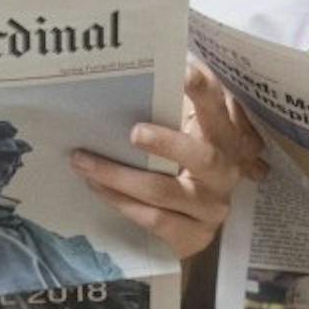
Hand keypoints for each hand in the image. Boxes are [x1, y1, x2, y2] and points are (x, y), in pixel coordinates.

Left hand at [70, 63, 266, 258]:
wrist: (192, 223)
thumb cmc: (179, 165)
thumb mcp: (182, 133)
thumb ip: (168, 106)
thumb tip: (129, 78)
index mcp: (225, 139)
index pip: (218, 109)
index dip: (204, 91)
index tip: (184, 70)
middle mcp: (224, 173)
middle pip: (202, 157)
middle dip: (166, 143)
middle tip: (133, 132)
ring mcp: (211, 209)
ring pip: (163, 191)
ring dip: (118, 176)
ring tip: (83, 160)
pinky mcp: (194, 238)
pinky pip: (152, 220)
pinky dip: (120, 202)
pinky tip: (96, 187)